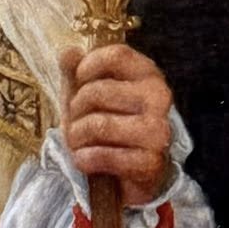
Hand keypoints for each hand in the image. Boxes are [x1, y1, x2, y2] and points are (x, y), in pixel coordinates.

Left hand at [57, 43, 173, 206]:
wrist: (123, 175)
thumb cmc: (105, 126)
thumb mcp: (86, 93)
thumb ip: (76, 70)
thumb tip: (69, 52)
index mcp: (148, 75)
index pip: (117, 55)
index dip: (88, 66)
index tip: (79, 80)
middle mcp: (159, 99)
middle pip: (98, 91)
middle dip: (76, 109)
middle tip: (75, 120)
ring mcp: (158, 131)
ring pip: (100, 124)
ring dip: (77, 135)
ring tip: (77, 140)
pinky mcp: (151, 163)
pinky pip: (105, 156)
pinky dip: (85, 159)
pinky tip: (83, 159)